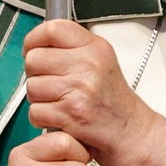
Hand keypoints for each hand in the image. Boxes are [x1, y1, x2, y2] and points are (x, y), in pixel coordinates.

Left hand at [23, 19, 165, 165]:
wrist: (133, 135)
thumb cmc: (116, 104)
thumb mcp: (102, 63)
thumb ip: (73, 50)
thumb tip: (37, 44)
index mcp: (95, 48)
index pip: (53, 29)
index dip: (34, 39)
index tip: (32, 50)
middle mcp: (88, 65)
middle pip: (34, 59)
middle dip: (35, 75)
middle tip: (50, 84)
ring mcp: (79, 89)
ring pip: (32, 87)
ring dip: (39, 99)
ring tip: (58, 103)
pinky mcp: (71, 114)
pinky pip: (36, 111)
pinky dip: (42, 119)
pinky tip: (59, 118)